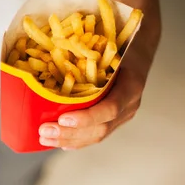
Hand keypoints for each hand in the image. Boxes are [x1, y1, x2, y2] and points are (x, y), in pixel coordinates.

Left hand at [38, 10, 160, 150]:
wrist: (141, 47)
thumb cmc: (123, 41)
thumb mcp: (112, 42)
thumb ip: (89, 49)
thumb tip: (54, 44)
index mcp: (130, 85)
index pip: (110, 109)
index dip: (86, 118)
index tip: (63, 119)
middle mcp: (129, 104)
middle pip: (100, 128)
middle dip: (69, 133)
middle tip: (44, 131)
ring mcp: (123, 115)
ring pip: (96, 136)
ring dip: (68, 140)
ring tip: (45, 138)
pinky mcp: (115, 120)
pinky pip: (96, 135)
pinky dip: (77, 140)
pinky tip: (61, 144)